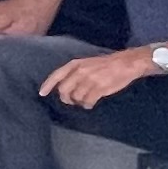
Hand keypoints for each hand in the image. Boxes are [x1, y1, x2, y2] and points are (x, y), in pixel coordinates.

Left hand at [41, 47, 158, 107]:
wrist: (125, 63)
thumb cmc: (104, 64)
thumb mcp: (86, 63)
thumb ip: (73, 73)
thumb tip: (62, 87)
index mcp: (75, 64)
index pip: (56, 75)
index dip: (47, 85)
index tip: (42, 94)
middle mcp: (80, 72)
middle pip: (64, 90)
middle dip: (66, 98)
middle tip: (72, 100)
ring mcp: (89, 80)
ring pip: (76, 97)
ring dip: (79, 102)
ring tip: (85, 100)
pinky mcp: (99, 89)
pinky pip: (87, 102)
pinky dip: (87, 105)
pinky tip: (90, 103)